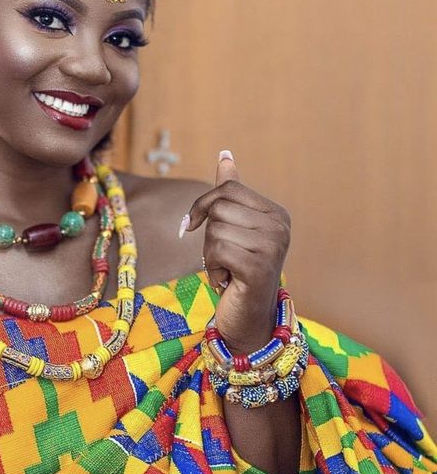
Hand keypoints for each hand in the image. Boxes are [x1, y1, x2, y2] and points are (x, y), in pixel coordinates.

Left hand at [178, 150, 290, 354]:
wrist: (248, 319)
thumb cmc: (238, 272)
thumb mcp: (234, 228)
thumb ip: (230, 193)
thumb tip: (225, 154)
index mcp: (276, 213)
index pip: (228, 188)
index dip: (203, 205)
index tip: (194, 225)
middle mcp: (280, 227)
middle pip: (219, 209)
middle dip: (209, 235)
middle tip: (223, 258)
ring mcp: (273, 246)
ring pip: (215, 231)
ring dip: (210, 256)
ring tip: (227, 271)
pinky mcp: (259, 267)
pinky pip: (217, 251)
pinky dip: (212, 269)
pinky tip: (226, 282)